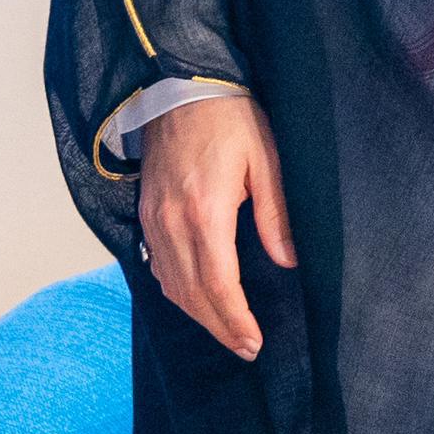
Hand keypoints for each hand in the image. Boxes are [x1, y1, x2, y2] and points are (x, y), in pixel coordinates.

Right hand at [136, 89, 293, 360]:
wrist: (179, 85)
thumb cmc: (230, 117)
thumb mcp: (266, 158)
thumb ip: (275, 212)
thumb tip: (287, 261)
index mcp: (205, 211)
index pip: (217, 285)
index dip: (234, 320)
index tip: (253, 342)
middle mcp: (172, 223)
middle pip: (191, 294)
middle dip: (219, 327)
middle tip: (245, 348)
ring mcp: (154, 219)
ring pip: (171, 284)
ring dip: (197, 314)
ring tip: (225, 330)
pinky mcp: (146, 212)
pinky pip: (156, 265)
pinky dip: (176, 289)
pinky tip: (195, 296)